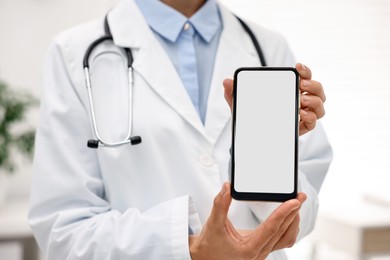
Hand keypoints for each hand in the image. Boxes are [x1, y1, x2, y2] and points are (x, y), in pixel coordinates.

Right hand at [189, 183, 306, 259]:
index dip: (284, 213)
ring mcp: (261, 253)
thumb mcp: (213, 223)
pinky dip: (287, 229)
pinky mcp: (261, 250)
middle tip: (300, 196)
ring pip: (286, 239)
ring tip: (296, 206)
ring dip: (292, 221)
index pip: (271, 228)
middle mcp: (258, 253)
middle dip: (293, 213)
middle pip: (283, 232)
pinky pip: (281, 241)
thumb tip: (227, 188)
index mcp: (248, 249)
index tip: (294, 201)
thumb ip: (220, 204)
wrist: (204, 257)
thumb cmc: (209, 244)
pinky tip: (289, 218)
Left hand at [222, 63, 325, 135]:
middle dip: (314, 86)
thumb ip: (233, 93)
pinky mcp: (300, 129)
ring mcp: (302, 115)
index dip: (305, 70)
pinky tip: (301, 115)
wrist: (250, 138)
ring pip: (320, 106)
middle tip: (302, 86)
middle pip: (318, 91)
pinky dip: (311, 118)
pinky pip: (313, 123)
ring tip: (302, 101)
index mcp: (288, 90)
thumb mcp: (240, 104)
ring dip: (315, 101)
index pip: (304, 76)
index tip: (298, 67)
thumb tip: (226, 82)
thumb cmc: (250, 116)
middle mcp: (299, 101)